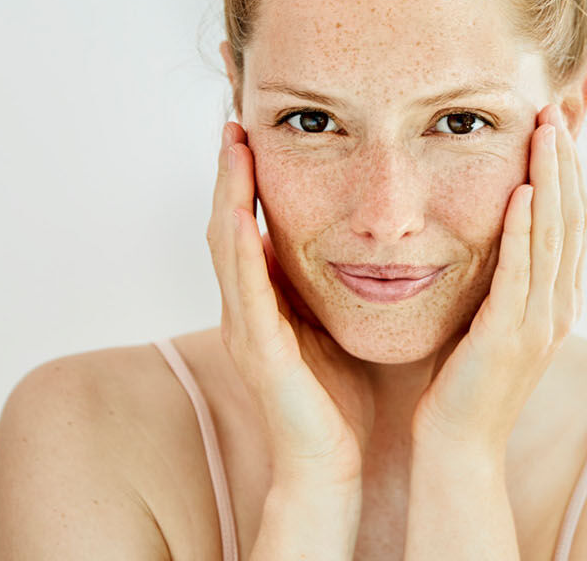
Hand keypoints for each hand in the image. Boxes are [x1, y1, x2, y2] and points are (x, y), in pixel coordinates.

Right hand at [205, 121, 375, 487]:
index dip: (246, 179)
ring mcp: (244, 328)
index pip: (247, 226)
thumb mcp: (334, 323)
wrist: (328, 465)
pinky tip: (242, 212)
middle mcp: (244, 309)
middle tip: (234, 120)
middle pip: (226, 225)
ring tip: (233, 145)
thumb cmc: (338, 399)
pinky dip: (240, 246)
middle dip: (229, 172)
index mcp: (263, 302)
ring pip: (225, 247)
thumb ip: (332, 284)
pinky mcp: (257, 350)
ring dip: (227, 193)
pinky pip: (243, 289)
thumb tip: (361, 239)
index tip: (255, 129)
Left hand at [411, 103, 586, 454]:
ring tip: (546, 131)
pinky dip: (527, 230)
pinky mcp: (511, 336)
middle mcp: (559, 309)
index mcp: (556, 303)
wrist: (456, 447)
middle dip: (566, 161)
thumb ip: (498, 281)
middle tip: (557, 109)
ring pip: (556, 236)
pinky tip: (524, 192)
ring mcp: (541, 323)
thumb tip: (490, 236)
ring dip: (553, 179)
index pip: (572, 224)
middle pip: (573, 218)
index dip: (570, 173)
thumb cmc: (461, 385)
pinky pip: (523, 272)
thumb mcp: (487, 321)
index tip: (558, 126)